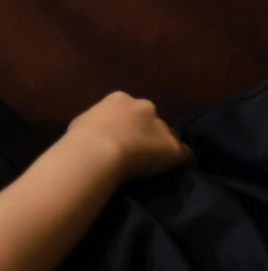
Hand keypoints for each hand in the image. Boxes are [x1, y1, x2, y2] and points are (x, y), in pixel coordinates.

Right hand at [66, 92, 194, 181]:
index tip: (124, 138)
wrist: (98, 150)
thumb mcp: (86, 122)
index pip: (132, 111)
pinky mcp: (173, 148)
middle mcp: (144, 107)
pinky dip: (185, 162)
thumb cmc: (84, 136)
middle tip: (139, 152)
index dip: (130, 125)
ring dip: (163, 147)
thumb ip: (99, 122)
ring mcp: (161, 127)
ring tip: (157, 165)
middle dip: (149, 133)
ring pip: (168, 137)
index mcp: (120, 99)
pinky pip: (186, 155)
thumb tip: (99, 130)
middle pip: (153, 122)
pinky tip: (183, 171)